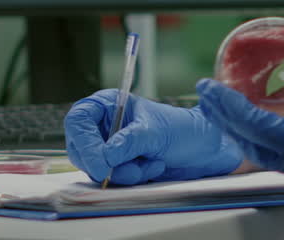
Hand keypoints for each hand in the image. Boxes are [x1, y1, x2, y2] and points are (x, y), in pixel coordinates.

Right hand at [64, 90, 241, 185]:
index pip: (79, 120)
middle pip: (81, 148)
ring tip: (151, 163)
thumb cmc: (182, 129)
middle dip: (106, 163)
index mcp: (110, 104)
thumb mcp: (156, 131)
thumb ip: (129, 141)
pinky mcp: (120, 166)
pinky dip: (133, 177)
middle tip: (130, 170)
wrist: (204, 149)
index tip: (101, 163)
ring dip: (125, 172)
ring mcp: (111, 147)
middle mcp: (105, 125)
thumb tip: (106, 155)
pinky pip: (113, 179)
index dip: (84, 142)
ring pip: (97, 167)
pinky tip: (153, 168)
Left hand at [196, 37, 283, 239]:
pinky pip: (281, 163)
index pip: (256, 127)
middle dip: (225, 119)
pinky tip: (264, 131)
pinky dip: (263, 144)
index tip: (209, 90)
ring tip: (226, 112)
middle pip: (250, 145)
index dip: (229, 107)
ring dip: (241, 133)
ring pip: (264, 157)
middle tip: (206, 96)